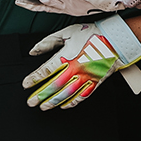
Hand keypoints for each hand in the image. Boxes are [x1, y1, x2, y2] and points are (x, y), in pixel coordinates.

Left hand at [22, 15, 140, 109]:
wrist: (115, 39)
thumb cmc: (91, 34)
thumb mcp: (66, 33)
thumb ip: (48, 43)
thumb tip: (33, 51)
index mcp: (67, 55)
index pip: (46, 71)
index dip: (34, 79)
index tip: (25, 84)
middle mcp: (76, 68)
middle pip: (54, 86)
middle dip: (41, 95)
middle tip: (31, 102)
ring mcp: (86, 77)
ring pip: (67, 93)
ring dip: (54, 102)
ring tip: (44, 106)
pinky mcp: (95, 82)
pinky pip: (82, 95)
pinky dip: (72, 102)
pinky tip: (64, 105)